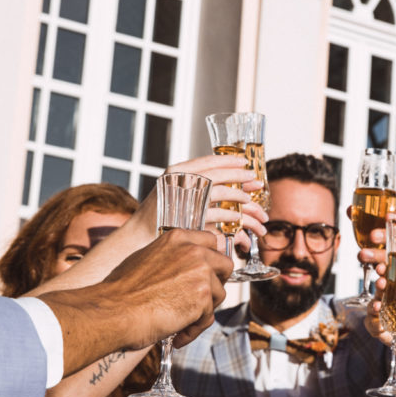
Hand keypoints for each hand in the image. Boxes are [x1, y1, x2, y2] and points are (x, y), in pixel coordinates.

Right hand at [102, 228, 231, 348]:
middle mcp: (193, 251)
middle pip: (225, 264)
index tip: (207, 273)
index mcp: (177, 238)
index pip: (211, 240)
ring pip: (219, 294)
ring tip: (179, 323)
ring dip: (202, 311)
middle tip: (203, 299)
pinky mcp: (203, 296)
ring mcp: (201, 272)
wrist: (112, 312)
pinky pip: (208, 318)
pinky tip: (177, 336)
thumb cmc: (120, 291)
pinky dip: (193, 330)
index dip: (211, 259)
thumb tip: (180, 268)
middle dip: (217, 283)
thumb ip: (170, 258)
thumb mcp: (145, 258)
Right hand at [133, 154, 262, 238]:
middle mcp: (180, 182)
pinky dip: (232, 217)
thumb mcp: (173, 189)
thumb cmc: (159, 213)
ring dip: (240, 198)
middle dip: (241, 177)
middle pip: (219, 175)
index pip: (208, 160)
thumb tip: (221, 175)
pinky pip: (218, 215)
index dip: (229, 159)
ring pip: (222, 194)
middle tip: (256, 181)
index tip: (245, 160)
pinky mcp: (190, 219)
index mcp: (177, 171)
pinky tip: (240, 220)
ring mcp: (185, 200)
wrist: (139, 236)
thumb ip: (193, 181)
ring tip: (251, 202)